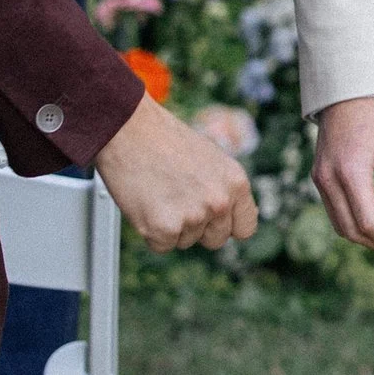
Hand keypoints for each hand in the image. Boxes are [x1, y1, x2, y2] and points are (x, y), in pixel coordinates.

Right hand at [96, 88, 257, 249]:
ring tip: (160, 193)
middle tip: (178, 200)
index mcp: (236, 183)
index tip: (214, 222)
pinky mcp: (163, 228)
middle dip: (198, 228)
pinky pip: (162, 245)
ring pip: (185, 242)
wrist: (129, 129)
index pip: (245, 228)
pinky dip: (151, 231)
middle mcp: (219, 202)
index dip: (227, 226)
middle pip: (215, 240)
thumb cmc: (164, 140)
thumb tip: (233, 219)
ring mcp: (192, 217)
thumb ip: (224, 190)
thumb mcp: (211, 160)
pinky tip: (147, 204)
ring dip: (172, 226)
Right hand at [312, 93, 373, 255]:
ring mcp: (320, 178)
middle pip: (352, 230)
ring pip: (341, 225)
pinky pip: (336, 212)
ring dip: (369, 235)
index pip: (368, 221)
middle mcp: (329, 178)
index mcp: (350, 170)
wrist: (348, 89)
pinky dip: (357, 222)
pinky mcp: (320, 177)